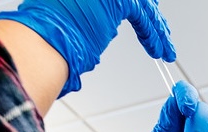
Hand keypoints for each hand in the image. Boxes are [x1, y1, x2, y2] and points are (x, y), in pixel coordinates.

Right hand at [0, 0, 174, 95]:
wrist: (43, 43)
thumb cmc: (46, 42)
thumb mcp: (66, 21)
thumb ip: (86, 19)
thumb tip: (98, 33)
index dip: (134, 6)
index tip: (143, 19)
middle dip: (149, 14)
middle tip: (160, 33)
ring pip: (140, 3)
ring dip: (155, 28)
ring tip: (165, 48)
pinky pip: (143, 15)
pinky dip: (154, 34)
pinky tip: (160, 50)